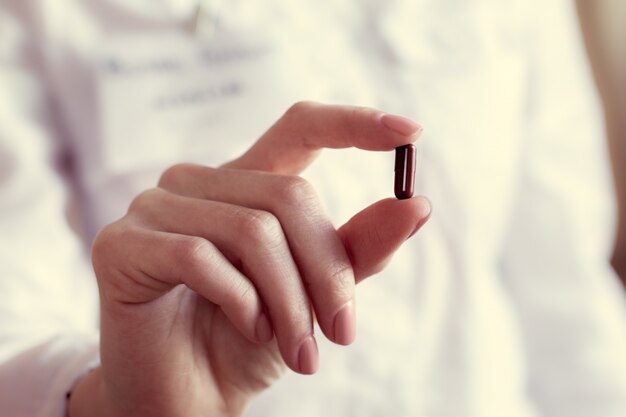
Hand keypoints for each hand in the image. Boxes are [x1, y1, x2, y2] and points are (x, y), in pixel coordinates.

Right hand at [68, 102, 429, 416]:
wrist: (190, 396)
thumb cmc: (251, 339)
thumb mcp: (315, 295)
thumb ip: (355, 250)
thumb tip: (417, 207)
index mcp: (246, 183)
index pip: (299, 127)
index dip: (352, 123)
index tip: (411, 134)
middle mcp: (198, 182)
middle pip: (288, 196)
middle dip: (327, 275)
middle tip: (340, 333)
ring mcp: (154, 206)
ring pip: (253, 231)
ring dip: (289, 303)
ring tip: (298, 349)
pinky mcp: (121, 243)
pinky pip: (201, 257)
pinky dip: (241, 302)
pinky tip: (248, 329)